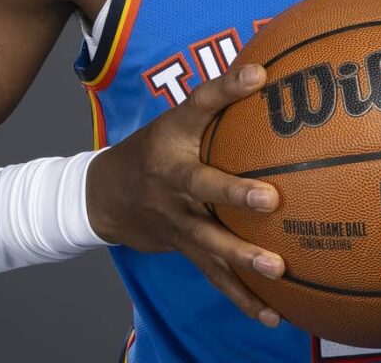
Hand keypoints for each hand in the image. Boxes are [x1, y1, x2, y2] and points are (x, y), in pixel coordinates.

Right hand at [86, 63, 283, 325]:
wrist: (103, 197)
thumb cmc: (157, 148)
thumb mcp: (179, 118)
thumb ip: (221, 97)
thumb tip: (270, 67)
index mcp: (174, 140)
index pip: (200, 106)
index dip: (226, 89)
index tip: (257, 76)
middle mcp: (173, 182)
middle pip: (204, 186)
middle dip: (235, 195)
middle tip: (270, 199)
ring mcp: (178, 221)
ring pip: (210, 241)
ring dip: (242, 257)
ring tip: (276, 268)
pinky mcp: (185, 250)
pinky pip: (215, 277)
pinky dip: (243, 297)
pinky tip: (273, 314)